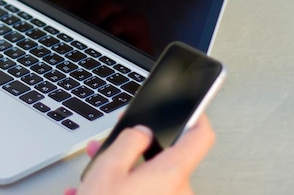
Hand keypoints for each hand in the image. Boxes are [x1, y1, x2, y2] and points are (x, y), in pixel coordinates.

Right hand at [67, 115, 214, 194]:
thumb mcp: (108, 169)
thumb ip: (128, 142)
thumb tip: (140, 132)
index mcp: (172, 174)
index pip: (201, 137)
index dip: (197, 117)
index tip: (191, 108)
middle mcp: (179, 193)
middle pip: (166, 160)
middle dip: (134, 151)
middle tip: (111, 146)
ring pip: (152, 181)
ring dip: (124, 174)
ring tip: (93, 176)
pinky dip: (126, 192)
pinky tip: (98, 194)